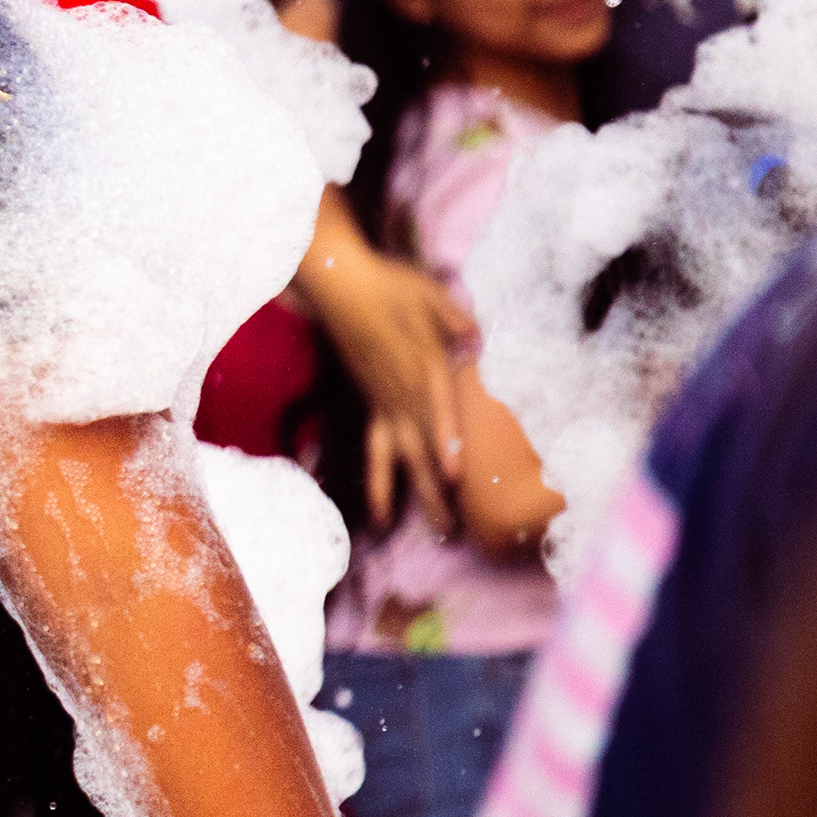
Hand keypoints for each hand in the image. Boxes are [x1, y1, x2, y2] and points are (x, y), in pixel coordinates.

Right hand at [301, 228, 472, 534]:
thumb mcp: (425, 291)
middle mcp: (401, 394)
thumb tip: (475, 336)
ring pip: (401, 459)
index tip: (454, 472)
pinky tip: (383, 514)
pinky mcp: (376, 404)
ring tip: (437, 532)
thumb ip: (450, 316)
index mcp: (418, 366)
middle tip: (454, 529)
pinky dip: (380, 483)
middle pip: (420, 448)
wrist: (341, 286)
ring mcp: (386, 403)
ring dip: (416, 497)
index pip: (434, 409)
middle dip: (436, 490)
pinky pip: (376, 451)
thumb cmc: (389, 285)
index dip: (444, 440)